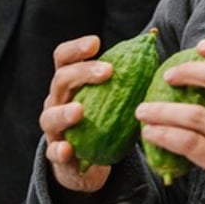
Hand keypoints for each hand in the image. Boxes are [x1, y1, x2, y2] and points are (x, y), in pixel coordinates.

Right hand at [39, 35, 114, 192]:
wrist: (84, 162)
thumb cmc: (101, 120)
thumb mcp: (110, 97)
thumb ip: (125, 76)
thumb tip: (154, 41)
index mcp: (68, 84)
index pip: (63, 59)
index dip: (76, 49)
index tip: (96, 42)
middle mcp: (56, 101)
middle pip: (61, 80)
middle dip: (83, 72)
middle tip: (107, 71)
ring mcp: (54, 129)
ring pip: (50, 116)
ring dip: (64, 112)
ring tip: (79, 110)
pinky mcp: (57, 155)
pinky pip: (54, 152)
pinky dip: (60, 151)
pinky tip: (68, 150)